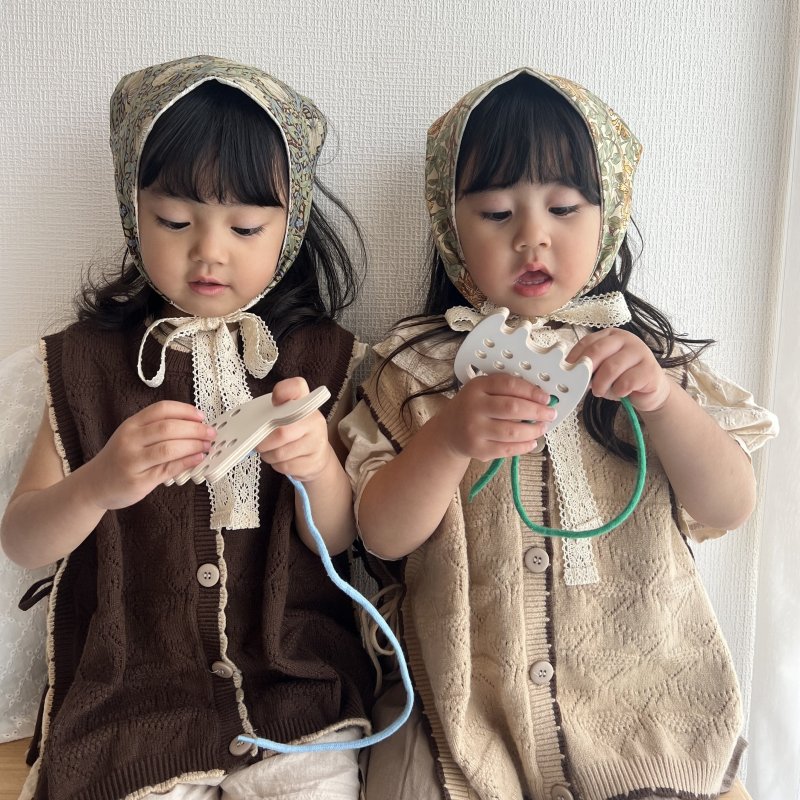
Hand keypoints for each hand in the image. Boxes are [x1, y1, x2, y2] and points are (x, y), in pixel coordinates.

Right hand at [85, 401, 214, 509]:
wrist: (93, 486)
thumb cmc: (119, 459)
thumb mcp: (132, 437)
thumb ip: (157, 430)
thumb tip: (195, 426)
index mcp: (131, 425)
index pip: (161, 409)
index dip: (185, 411)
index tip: (201, 416)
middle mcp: (130, 440)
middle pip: (168, 428)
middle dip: (195, 429)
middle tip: (210, 433)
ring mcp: (133, 461)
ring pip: (169, 448)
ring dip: (193, 446)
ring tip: (207, 446)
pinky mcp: (138, 481)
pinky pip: (168, 469)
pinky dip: (187, 462)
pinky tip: (198, 459)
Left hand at [255, 378, 333, 482]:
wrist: (317, 454)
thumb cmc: (293, 432)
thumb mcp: (285, 415)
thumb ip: (271, 412)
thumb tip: (249, 424)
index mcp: (305, 402)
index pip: (297, 387)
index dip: (283, 392)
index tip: (274, 401)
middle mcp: (315, 419)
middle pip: (282, 431)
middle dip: (263, 441)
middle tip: (259, 443)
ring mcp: (317, 442)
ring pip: (281, 453)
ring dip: (268, 455)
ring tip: (271, 452)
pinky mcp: (315, 462)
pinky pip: (286, 466)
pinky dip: (277, 465)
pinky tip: (282, 460)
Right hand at [435, 373, 555, 461]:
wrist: (448, 431)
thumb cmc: (472, 408)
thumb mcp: (482, 391)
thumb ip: (505, 390)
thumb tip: (540, 398)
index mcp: (477, 387)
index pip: (508, 385)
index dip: (531, 391)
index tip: (545, 397)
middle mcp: (473, 407)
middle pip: (512, 408)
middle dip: (537, 412)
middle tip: (550, 414)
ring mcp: (474, 429)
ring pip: (512, 431)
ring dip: (533, 430)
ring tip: (542, 428)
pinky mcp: (477, 449)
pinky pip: (506, 449)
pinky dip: (524, 446)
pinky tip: (532, 442)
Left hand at [567, 329, 670, 411]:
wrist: (650, 391)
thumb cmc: (622, 378)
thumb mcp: (602, 370)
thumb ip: (589, 367)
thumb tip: (570, 372)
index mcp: (611, 336)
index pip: (588, 341)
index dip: (575, 356)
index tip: (568, 370)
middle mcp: (626, 339)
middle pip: (598, 350)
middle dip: (586, 370)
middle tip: (583, 384)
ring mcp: (641, 352)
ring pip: (612, 367)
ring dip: (601, 384)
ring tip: (600, 391)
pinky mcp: (650, 369)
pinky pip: (627, 381)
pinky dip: (618, 391)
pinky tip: (620, 392)